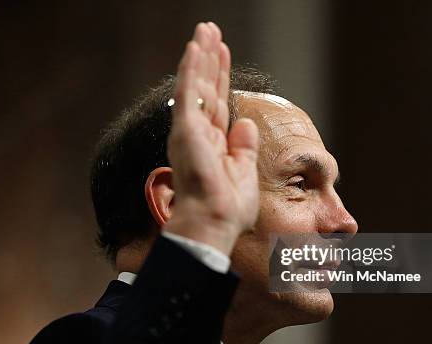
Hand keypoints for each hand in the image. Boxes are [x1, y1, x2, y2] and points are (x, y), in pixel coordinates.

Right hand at [163, 22, 259, 255]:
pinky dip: (191, 70)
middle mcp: (199, 133)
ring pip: (196, 85)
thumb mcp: (244, 172)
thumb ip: (244, 147)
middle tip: (210, 30)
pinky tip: (195, 48)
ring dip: (201, 56)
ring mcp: (190, 130)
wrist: (214, 224)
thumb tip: (245, 124)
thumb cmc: (227, 208)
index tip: (222, 52)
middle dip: (209, 58)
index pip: (218, 101)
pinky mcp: (186, 130)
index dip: (220, 75)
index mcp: (214, 142)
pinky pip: (189, 94)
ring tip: (205, 30)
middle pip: (206, 87)